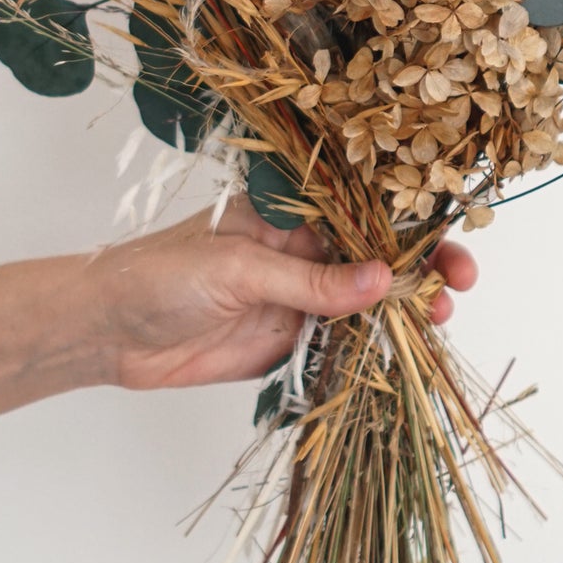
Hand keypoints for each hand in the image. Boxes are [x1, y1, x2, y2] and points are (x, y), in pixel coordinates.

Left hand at [89, 199, 478, 391]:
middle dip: (420, 267)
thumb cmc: (157, 275)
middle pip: (375, 256)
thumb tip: (382, 282)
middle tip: (457, 285)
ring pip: (365, 301)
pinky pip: (341, 342)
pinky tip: (405, 351)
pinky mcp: (286, 341)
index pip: (361, 210)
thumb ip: (310, 281)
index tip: (446, 239)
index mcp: (288, 212)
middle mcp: (299, 251)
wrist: (105, 332)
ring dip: (403, 310)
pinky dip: (374, 348)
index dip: (408, 222)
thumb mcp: (238, 270)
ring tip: (438, 320)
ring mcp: (296, 297)